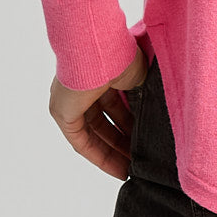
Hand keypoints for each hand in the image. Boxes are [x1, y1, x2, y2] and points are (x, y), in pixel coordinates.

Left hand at [48, 45, 148, 179]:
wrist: (101, 48)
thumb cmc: (121, 54)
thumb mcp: (139, 78)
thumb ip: (142, 96)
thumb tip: (154, 116)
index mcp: (99, 74)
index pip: (112, 107)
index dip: (128, 126)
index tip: (142, 141)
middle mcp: (81, 88)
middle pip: (103, 123)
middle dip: (122, 142)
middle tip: (140, 160)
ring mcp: (69, 101)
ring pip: (93, 134)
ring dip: (113, 152)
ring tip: (133, 168)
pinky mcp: (62, 113)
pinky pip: (81, 141)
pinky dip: (99, 155)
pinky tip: (118, 168)